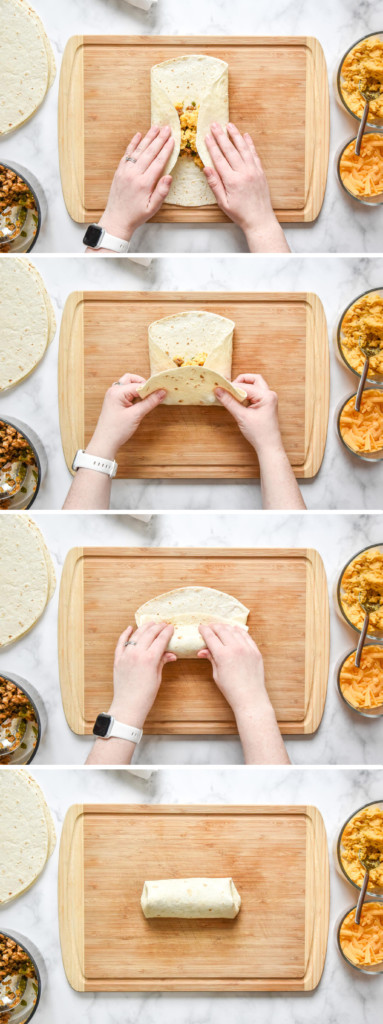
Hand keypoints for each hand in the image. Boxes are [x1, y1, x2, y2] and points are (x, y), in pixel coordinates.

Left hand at [86, 374, 165, 460]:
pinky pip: (126, 393)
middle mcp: (113, 391)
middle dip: (143, 384)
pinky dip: (134, 395)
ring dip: (138, 389)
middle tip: (153, 393)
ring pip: (128, 385)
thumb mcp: (136, 415)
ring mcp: (113, 396)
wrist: (105, 442)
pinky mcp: (114, 402)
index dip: (150, 387)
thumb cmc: (117, 430)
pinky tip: (140, 403)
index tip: (161, 391)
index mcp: (117, 392)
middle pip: (131, 379)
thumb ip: (149, 402)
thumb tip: (162, 393)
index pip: (137, 384)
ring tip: (147, 399)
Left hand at [98, 126, 173, 241]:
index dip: (166, 150)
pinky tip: (138, 135)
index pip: (158, 162)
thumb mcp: (153, 208)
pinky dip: (133, 144)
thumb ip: (162, 192)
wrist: (117, 219)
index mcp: (144, 183)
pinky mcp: (119, 171)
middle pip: (149, 153)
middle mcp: (134, 174)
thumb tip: (169, 176)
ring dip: (148, 138)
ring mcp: (125, 171)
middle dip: (159, 139)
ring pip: (138, 151)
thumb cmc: (137, 215)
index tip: (172, 140)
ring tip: (156, 127)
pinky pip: (127, 154)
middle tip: (167, 128)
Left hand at [109, 622, 175, 728]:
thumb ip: (162, 662)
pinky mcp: (118, 659)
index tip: (171, 628)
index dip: (167, 632)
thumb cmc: (145, 695)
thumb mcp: (158, 677)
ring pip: (135, 635)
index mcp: (150, 658)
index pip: (161, 639)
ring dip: (144, 627)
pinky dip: (125, 634)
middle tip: (163, 624)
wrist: (128, 706)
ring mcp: (126, 655)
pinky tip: (130, 628)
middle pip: (149, 634)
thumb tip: (171, 654)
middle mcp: (137, 654)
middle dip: (158, 627)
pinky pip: (121, 642)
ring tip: (151, 623)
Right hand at [198, 623, 271, 719]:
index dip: (204, 630)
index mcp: (223, 655)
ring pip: (235, 630)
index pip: (210, 636)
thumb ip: (211, 658)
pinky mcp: (255, 651)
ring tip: (221, 627)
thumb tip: (202, 650)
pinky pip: (246, 636)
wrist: (250, 697)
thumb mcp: (217, 674)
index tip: (201, 627)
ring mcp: (247, 649)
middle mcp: (235, 648)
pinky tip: (235, 629)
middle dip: (214, 626)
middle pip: (222, 630)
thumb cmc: (231, 689)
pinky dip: (239, 631)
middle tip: (209, 626)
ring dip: (226, 627)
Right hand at [203, 123, 288, 252]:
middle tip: (214, 124)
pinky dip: (249, 144)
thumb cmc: (240, 214)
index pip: (219, 159)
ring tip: (229, 125)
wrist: (260, 220)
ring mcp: (254, 171)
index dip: (212, 146)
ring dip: (235, 136)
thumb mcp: (223, 203)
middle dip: (221, 136)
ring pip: (243, 149)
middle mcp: (244, 173)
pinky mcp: (260, 172)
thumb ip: (215, 184)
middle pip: (230, 150)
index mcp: (232, 181)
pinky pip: (254, 154)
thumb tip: (207, 168)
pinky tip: (245, 136)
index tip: (207, 136)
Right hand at [215, 374, 282, 455]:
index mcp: (266, 396)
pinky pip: (255, 394)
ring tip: (232, 395)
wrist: (268, 446)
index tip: (220, 387)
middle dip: (241, 381)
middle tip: (229, 387)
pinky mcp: (265, 404)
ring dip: (244, 387)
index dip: (232, 386)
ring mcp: (268, 399)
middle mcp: (269, 395)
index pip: (246, 386)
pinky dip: (246, 394)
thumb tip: (218, 391)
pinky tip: (238, 401)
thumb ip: (229, 402)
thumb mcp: (241, 416)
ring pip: (255, 385)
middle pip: (254, 379)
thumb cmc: (259, 433)